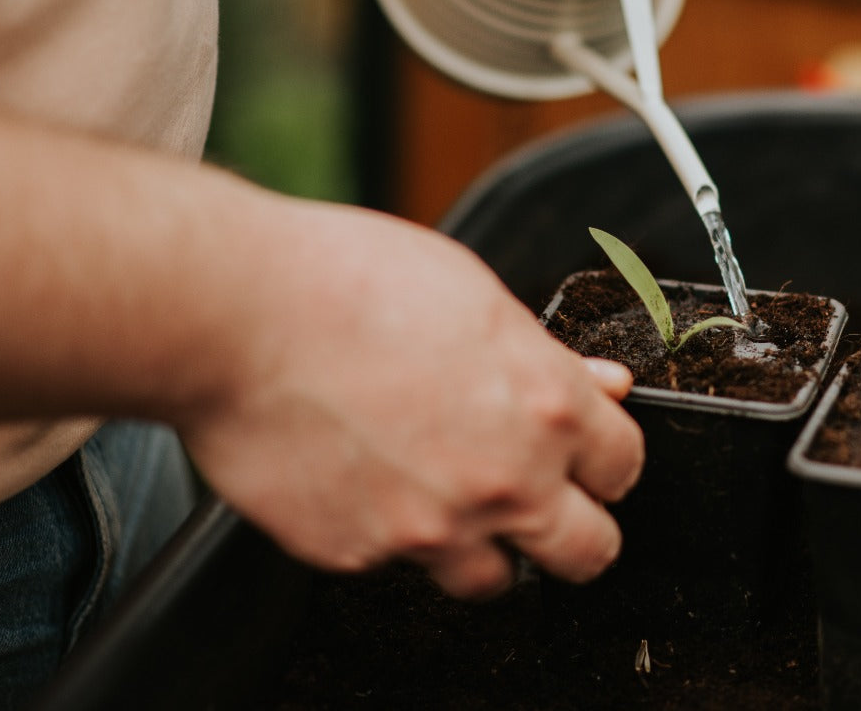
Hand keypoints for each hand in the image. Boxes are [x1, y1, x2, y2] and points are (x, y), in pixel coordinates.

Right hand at [177, 200, 643, 598]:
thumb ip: (549, 360)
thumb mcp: (478, 298)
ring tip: (445, 491)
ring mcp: (430, 527)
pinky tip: (368, 478)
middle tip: (545, 504)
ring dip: (483, 544)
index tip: (589, 459)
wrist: (236, 315)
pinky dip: (392, 533)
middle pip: (589, 552)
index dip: (607, 461)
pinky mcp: (359, 554)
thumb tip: (604, 386)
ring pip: (492, 578)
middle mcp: (502, 480)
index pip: (624, 468)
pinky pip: (397, 564)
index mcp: (546, 407)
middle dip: (575, 530)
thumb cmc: (351, 282)